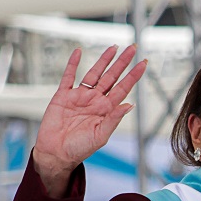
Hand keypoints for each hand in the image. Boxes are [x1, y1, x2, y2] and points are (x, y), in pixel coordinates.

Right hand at [33, 44, 147, 196]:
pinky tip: (78, 52)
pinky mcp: (63, 95)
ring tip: (114, 47)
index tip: (144, 64)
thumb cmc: (79, 148)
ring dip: (103, 60)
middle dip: (122, 63)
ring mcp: (80, 96)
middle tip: (133, 48)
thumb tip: (130, 105)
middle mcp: (95, 100)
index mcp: (106, 110)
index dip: (133, 76)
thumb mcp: (101, 136)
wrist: (56, 153)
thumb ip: (114, 119)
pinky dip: (73, 64)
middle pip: (111, 77)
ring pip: (94, 73)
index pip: (123, 88)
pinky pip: (69, 76)